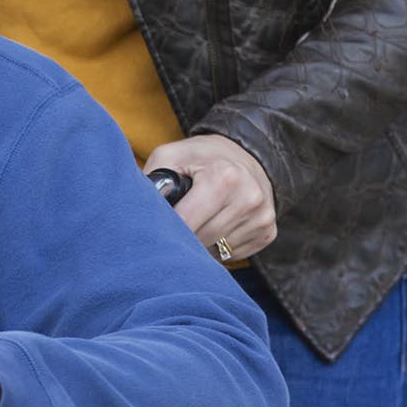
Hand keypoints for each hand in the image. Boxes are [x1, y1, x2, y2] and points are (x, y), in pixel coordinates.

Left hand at [144, 134, 276, 260]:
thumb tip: (138, 214)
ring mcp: (262, 217)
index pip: (186, 222)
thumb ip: (152, 181)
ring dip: (201, 244)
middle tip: (171, 227)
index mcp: (223, 177)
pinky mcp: (268, 231)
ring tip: (194, 223)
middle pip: (203, 239)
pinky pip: (234, 254)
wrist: (245, 152)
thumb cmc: (199, 156)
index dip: (166, 229)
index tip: (155, 230)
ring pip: (218, 251)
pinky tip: (214, 227)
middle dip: (183, 237)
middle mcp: (248, 197)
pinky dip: (219, 247)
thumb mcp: (170, 156)